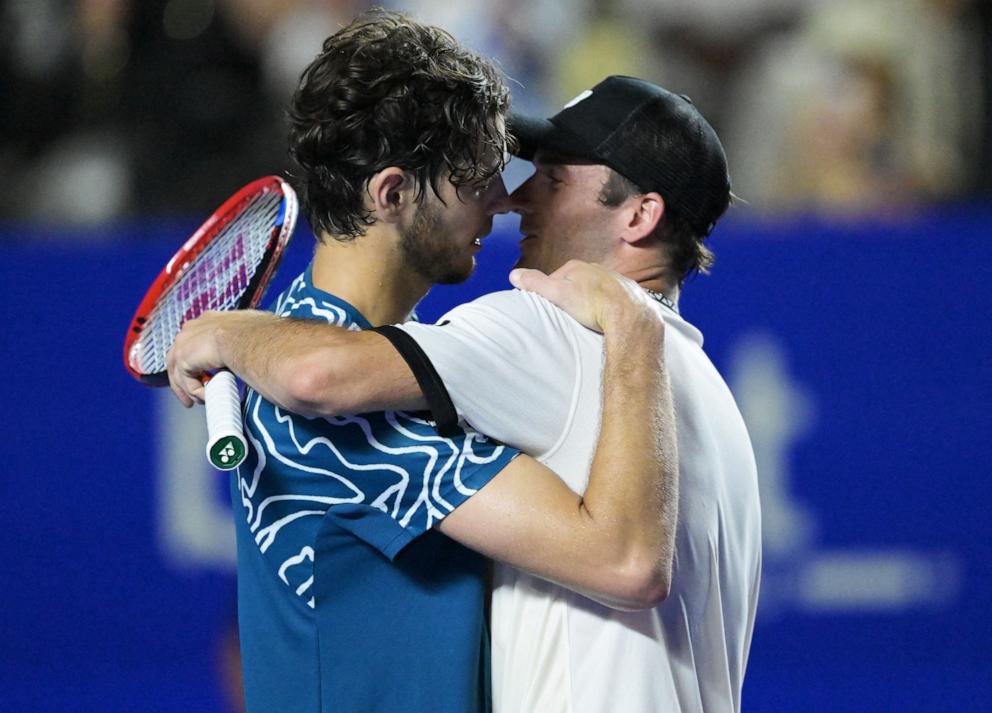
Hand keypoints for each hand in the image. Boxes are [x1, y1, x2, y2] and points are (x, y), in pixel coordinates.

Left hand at [166, 311, 246, 406]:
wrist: (249, 337)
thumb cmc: (257, 334)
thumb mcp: (248, 333)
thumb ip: (242, 342)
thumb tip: (251, 352)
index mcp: (209, 320)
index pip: (194, 340)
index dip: (197, 359)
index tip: (204, 373)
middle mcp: (193, 329)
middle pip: (180, 357)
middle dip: (185, 378)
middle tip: (195, 393)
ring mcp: (184, 343)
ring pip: (179, 373)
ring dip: (189, 390)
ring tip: (200, 401)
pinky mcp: (183, 358)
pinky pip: (187, 383)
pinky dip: (197, 393)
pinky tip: (208, 397)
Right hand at [509, 260, 659, 333]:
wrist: (629, 314)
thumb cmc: (592, 304)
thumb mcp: (557, 294)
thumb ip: (535, 283)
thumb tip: (513, 275)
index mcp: (576, 267)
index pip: (555, 278)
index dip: (550, 294)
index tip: (550, 309)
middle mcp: (596, 268)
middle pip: (576, 283)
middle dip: (571, 297)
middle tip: (568, 315)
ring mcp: (613, 279)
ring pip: (595, 289)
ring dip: (590, 301)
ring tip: (587, 318)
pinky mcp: (627, 292)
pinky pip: (612, 298)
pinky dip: (607, 306)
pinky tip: (605, 317)